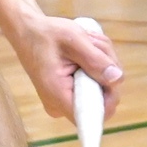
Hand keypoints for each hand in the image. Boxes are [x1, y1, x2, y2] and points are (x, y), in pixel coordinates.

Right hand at [4, 13, 123, 122]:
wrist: (28, 30)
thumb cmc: (46, 34)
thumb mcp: (73, 40)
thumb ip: (95, 60)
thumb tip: (118, 79)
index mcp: (58, 96)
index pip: (93, 115)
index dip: (109, 96)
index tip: (109, 71)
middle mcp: (61, 106)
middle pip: (101, 99)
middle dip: (106, 70)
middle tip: (94, 45)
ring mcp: (65, 100)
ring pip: (100, 88)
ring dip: (102, 63)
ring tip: (88, 43)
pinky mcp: (69, 92)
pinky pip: (93, 84)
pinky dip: (95, 66)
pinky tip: (86, 49)